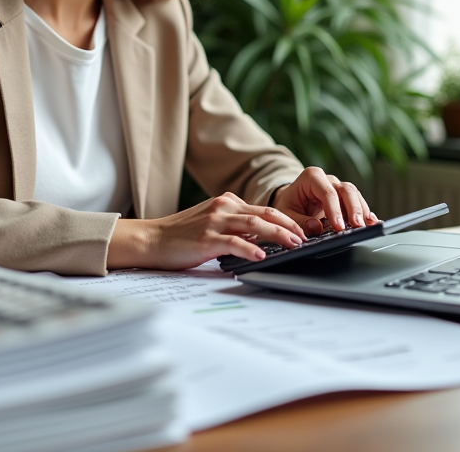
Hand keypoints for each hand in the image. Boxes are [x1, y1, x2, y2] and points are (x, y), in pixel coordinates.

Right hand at [106, 193, 306, 270]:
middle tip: (307, 237)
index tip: (303, 230)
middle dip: (291, 226)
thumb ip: (235, 227)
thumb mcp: (211, 225)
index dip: (287, 220)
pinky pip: (235, 242)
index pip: (265, 209)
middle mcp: (223, 207)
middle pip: (266, 213)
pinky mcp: (207, 239)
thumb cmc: (180, 236)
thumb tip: (261, 240)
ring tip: (294, 245)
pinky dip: (251, 249)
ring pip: (256, 224)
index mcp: (227, 203)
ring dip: (279, 235)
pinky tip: (262, 256)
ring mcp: (215, 222)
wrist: (151, 239)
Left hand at [271, 167, 376, 234]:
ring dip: (362, 211)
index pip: (327, 192)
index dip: (335, 210)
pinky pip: (358, 202)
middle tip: (357, 226)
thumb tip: (315, 228)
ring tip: (366, 226)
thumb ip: (299, 221)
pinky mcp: (345, 197)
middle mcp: (328, 179)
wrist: (291, 201)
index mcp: (311, 177)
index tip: (339, 227)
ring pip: (355, 195)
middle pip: (346, 190)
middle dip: (353, 209)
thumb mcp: (286, 213)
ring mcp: (338, 186)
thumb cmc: (289, 204)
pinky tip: (372, 221)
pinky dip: (365, 212)